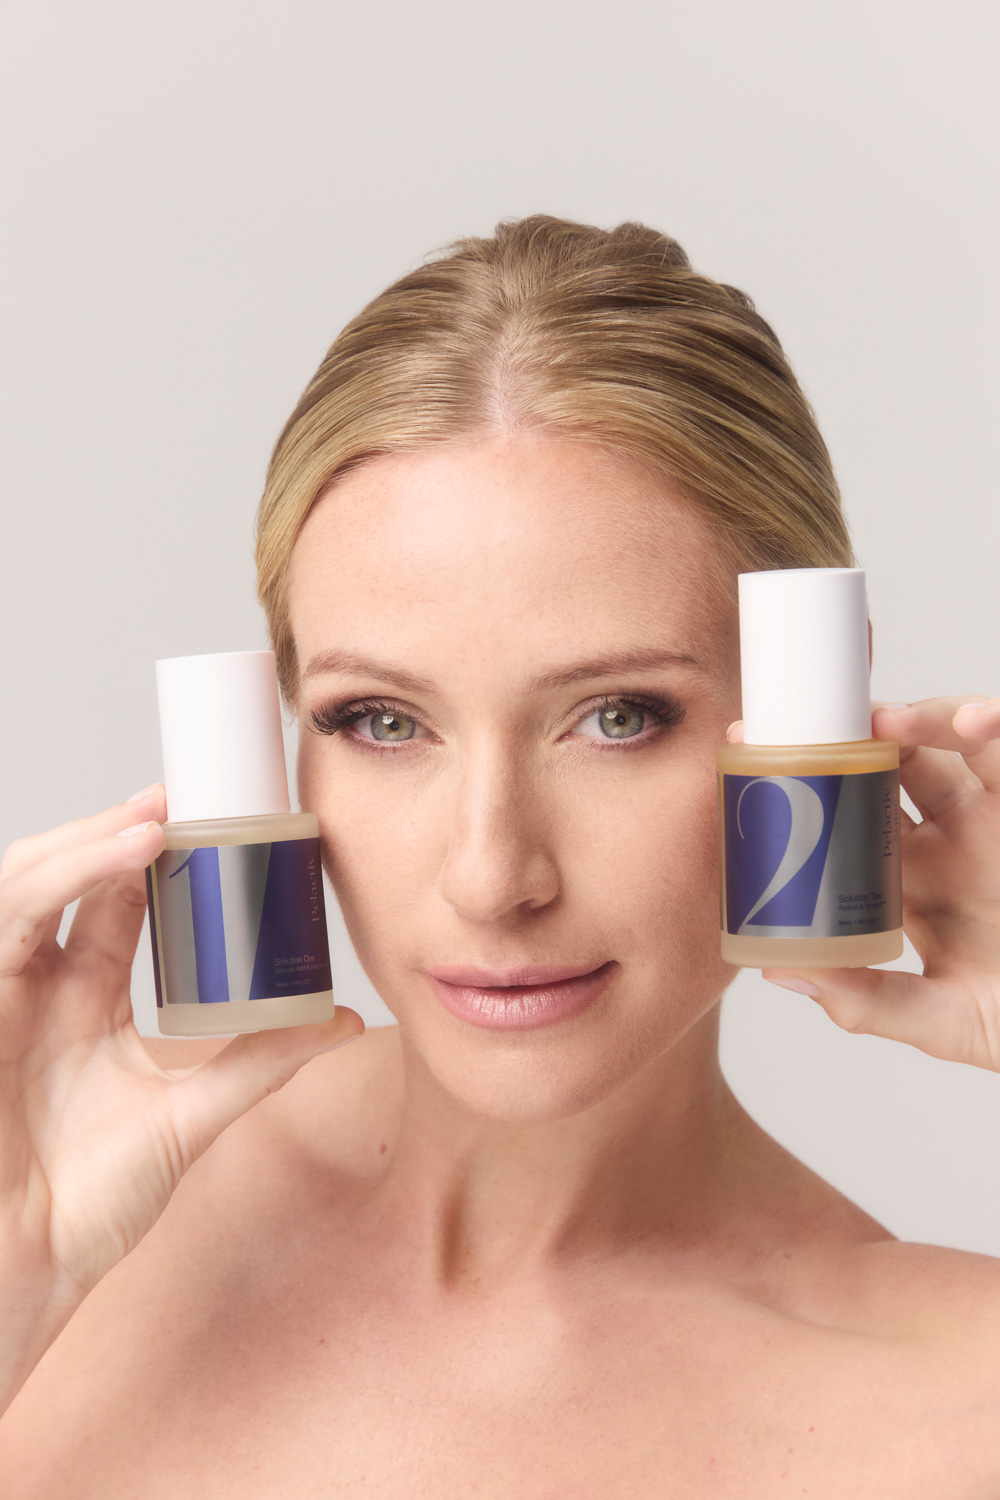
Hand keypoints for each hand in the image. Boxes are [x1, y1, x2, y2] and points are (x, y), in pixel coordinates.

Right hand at [0, 787, 362, 1314]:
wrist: (25, 1268)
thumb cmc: (86, 1205)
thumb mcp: (191, 1118)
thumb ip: (260, 1062)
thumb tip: (345, 1020)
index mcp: (86, 1001)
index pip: (117, 903)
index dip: (150, 854)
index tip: (209, 818)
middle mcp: (40, 986)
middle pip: (70, 878)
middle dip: (116, 831)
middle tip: (178, 799)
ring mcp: (2, 993)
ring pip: (29, 885)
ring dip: (85, 844)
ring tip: (151, 822)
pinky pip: (5, 924)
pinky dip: (51, 882)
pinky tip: (106, 862)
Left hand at [746, 696, 999, 1069]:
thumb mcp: (944, 1023)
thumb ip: (869, 1003)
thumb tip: (778, 973)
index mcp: (909, 886)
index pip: (842, 825)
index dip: (801, 791)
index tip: (749, 759)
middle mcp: (947, 842)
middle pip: (884, 771)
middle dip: (846, 740)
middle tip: (803, 723)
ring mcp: (992, 819)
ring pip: (945, 748)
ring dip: (915, 720)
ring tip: (883, 719)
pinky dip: (989, 725)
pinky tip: (972, 721)